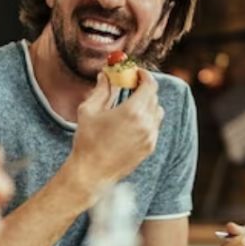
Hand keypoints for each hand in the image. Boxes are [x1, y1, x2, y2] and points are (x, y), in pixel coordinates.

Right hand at [68, 69, 163, 190]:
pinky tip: (130, 122)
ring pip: (157, 111)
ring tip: (130, 104)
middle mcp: (146, 124)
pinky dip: (147, 119)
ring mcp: (150, 137)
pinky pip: (154, 126)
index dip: (144, 75)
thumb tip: (106, 75)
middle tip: (131, 84)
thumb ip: (101, 89)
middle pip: (154, 96)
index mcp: (133, 111)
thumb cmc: (87, 141)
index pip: (150, 85)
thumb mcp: (89, 110)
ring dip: (147, 103)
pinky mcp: (149, 147)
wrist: (92, 173)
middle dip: (144, 87)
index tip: (136, 72)